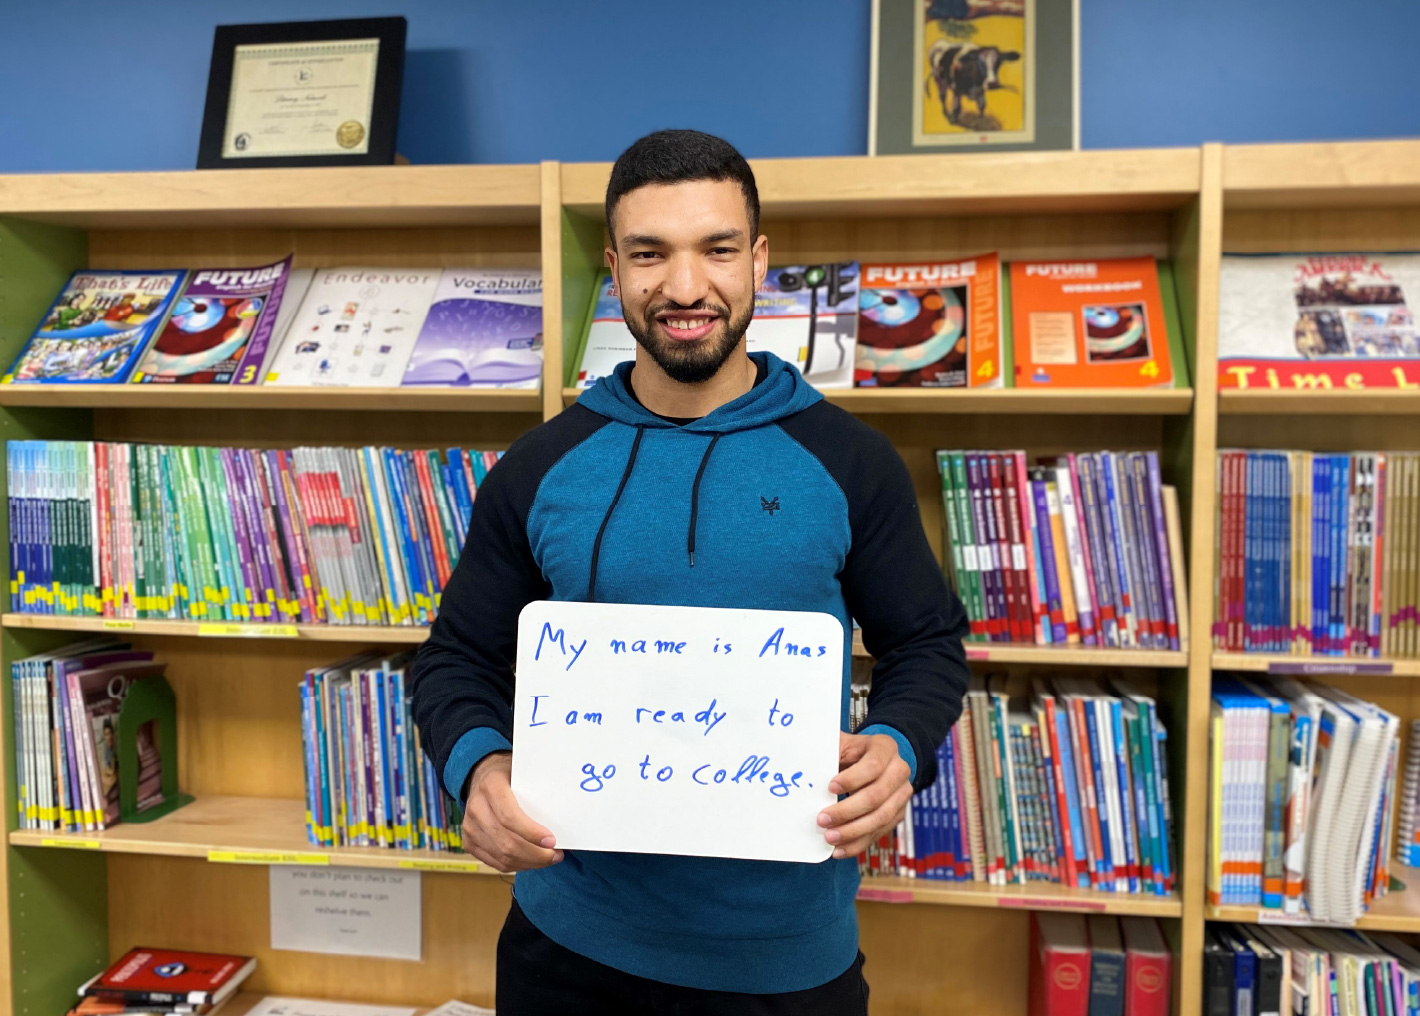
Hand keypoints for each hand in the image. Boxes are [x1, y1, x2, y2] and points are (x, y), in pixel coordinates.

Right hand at [461, 751, 562, 871]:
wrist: (482, 776)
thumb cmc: (509, 776)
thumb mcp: (523, 772)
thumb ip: (538, 788)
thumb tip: (565, 812)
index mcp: (491, 786)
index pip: (509, 816)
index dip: (531, 833)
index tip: (552, 841)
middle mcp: (476, 807)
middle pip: (506, 842)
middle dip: (535, 854)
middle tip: (556, 854)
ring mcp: (470, 827)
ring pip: (501, 856)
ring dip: (529, 862)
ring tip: (548, 859)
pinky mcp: (469, 842)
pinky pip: (495, 863)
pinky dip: (517, 865)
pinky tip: (531, 861)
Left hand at [816, 732, 912, 859]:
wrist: (870, 761)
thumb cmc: (848, 752)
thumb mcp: (839, 744)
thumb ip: (827, 753)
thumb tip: (804, 769)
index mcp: (885, 747)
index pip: (873, 765)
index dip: (852, 779)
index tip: (829, 787)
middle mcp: (899, 770)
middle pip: (877, 796)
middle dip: (847, 811)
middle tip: (822, 820)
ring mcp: (902, 794)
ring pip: (880, 818)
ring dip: (852, 831)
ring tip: (829, 838)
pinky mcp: (898, 814)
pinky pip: (879, 833)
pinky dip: (858, 843)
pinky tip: (839, 849)